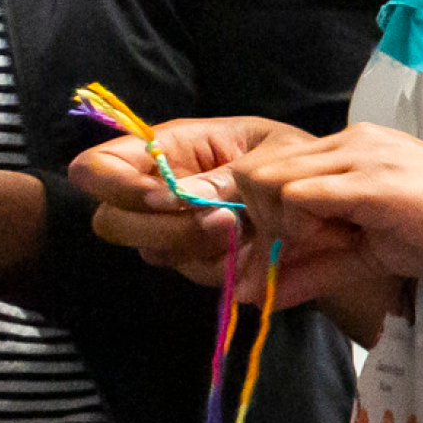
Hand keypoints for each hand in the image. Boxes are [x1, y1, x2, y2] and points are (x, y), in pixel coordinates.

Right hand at [72, 115, 312, 287]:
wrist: (327, 200)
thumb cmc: (294, 159)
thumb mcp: (272, 153)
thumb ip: (227, 174)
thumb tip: (184, 198)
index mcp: (165, 150)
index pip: (95, 168)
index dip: (116, 186)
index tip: (166, 199)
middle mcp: (156, 192)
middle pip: (111, 223)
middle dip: (162, 228)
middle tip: (222, 221)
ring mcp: (173, 229)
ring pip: (154, 253)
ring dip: (201, 248)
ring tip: (250, 230)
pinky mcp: (199, 258)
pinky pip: (195, 272)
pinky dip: (228, 265)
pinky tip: (260, 249)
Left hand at [231, 127, 422, 281]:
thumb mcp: (371, 252)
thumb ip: (315, 268)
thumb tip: (258, 298)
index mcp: (349, 149)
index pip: (268, 167)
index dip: (259, 214)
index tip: (285, 249)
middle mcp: (348, 141)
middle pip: (254, 171)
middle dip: (258, 220)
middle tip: (300, 250)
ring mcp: (358, 155)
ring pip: (267, 179)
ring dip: (279, 224)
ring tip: (325, 245)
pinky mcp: (370, 180)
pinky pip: (298, 197)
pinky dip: (298, 229)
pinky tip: (336, 242)